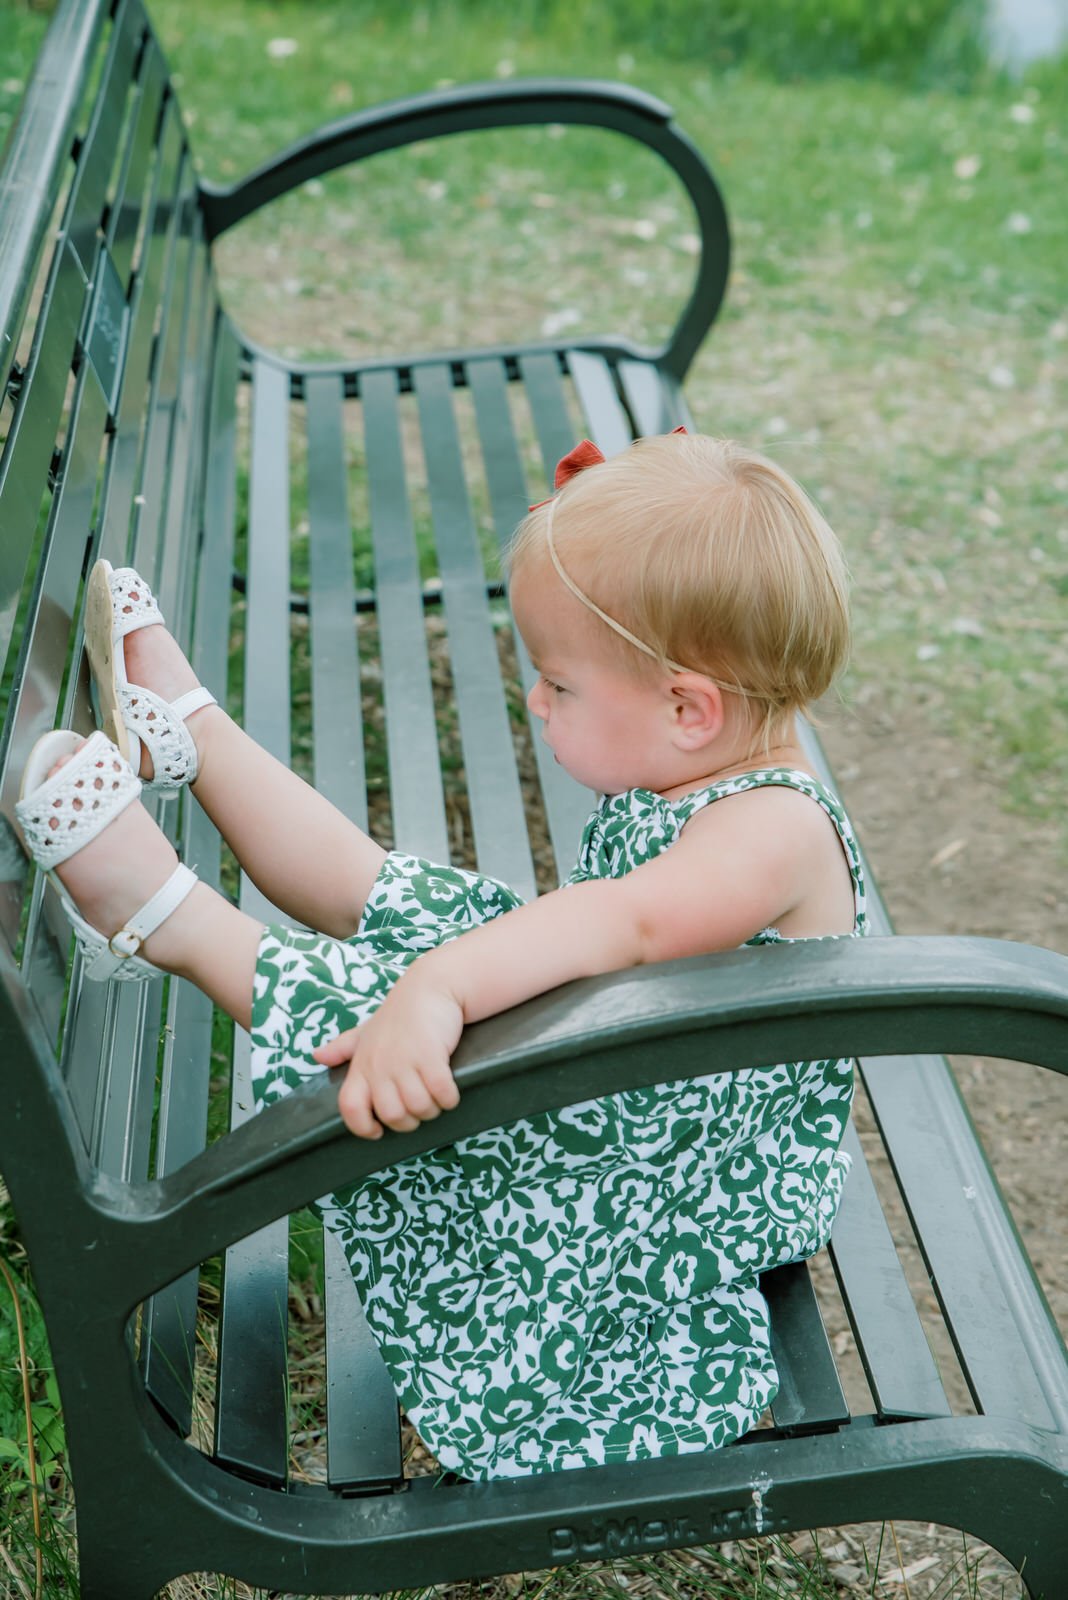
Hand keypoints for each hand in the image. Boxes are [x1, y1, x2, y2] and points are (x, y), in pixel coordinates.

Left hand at [312, 965, 463, 1138]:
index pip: (349, 1107)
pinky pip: (441, 1093)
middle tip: (420, 1106)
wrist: (431, 986)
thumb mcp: (367, 1030)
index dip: (361, 1127)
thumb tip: (316, 1056)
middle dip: (411, 1120)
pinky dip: (449, 1098)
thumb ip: (344, 1047)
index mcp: (361, 1064)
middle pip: (392, 1115)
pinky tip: (450, 1090)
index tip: (378, 1130)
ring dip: (433, 1109)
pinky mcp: (431, 1055)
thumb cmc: (400, 1013)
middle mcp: (379, 1065)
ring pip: (419, 1108)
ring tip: (437, 1096)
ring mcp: (404, 1060)